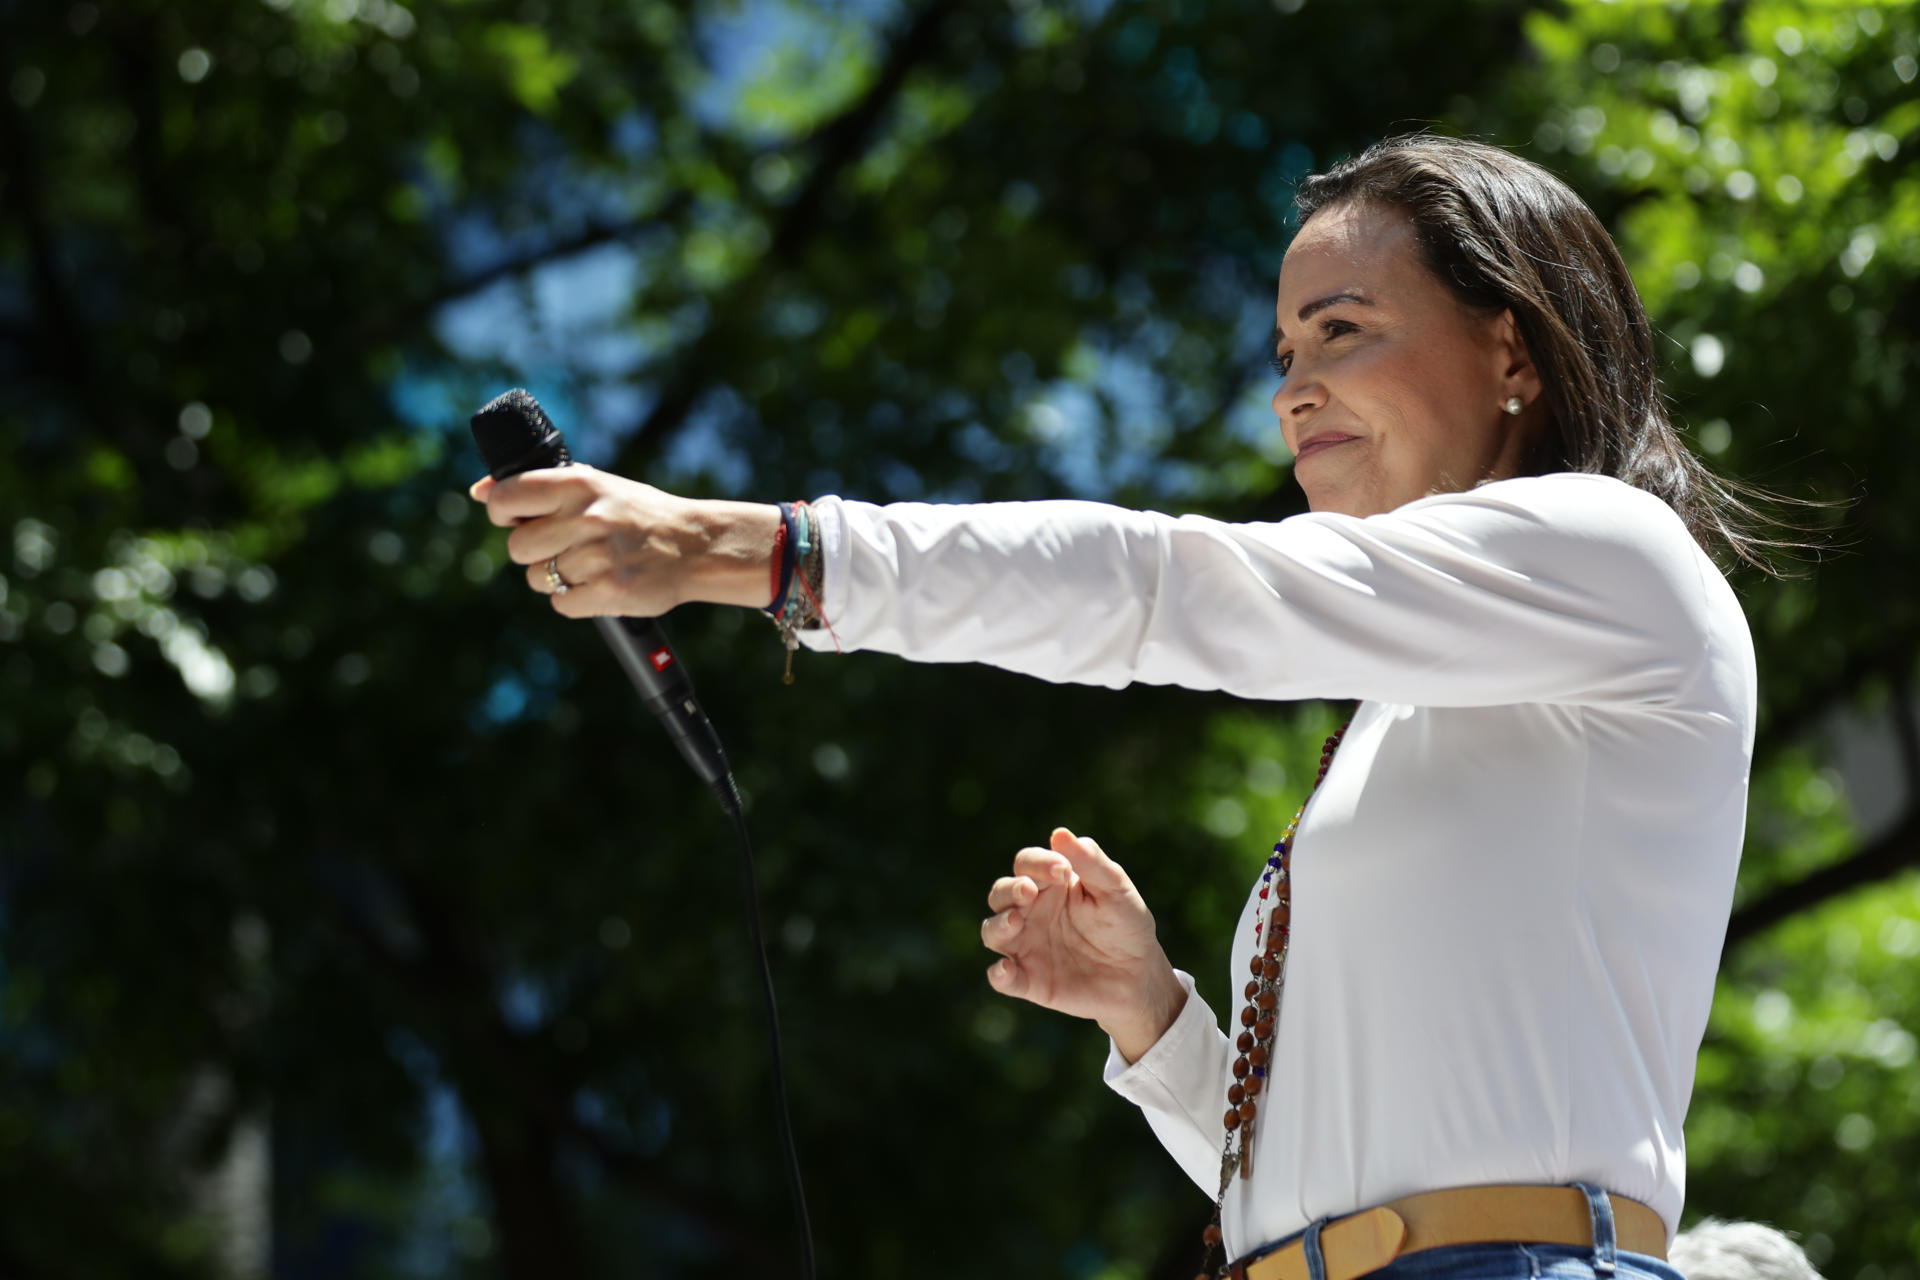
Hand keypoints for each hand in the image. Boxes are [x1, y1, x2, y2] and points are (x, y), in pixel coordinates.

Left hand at [469, 468, 778, 615]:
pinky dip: (575, 599)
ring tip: (588, 565)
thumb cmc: (636, 514)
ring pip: (538, 579)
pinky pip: (562, 604)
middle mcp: (588, 517)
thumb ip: (538, 487)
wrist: (695, 545)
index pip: (507, 498)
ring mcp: (599, 557)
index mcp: (579, 483)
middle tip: (565, 546)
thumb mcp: (593, 486)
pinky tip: (599, 583)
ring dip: (556, 578)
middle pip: (518, 549)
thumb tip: (478, 492)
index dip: (504, 513)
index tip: (518, 519)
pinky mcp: (610, 592)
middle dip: (534, 552)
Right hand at [981, 828, 1185, 1060]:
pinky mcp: (1030, 981)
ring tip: (1015, 921)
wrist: (1140, 976)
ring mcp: (1027, 946)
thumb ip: (1090, 862)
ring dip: (998, 925)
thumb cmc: (1127, 925)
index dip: (1038, 863)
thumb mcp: (1116, 889)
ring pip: (992, 931)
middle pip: (1001, 893)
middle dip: (1009, 890)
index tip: (1063, 870)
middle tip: (1029, 891)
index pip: (1027, 864)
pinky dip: (998, 974)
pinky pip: (1002, 978)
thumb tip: (1059, 833)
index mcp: (1050, 885)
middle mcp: (1031, 913)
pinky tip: (1005, 969)